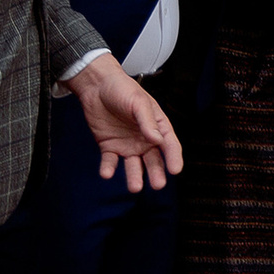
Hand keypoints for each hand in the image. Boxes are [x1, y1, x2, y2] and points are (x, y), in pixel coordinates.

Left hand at [65, 56, 181, 190]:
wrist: (96, 87)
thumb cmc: (122, 89)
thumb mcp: (138, 103)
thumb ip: (147, 122)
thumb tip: (157, 140)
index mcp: (157, 126)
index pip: (169, 145)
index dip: (174, 157)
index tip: (176, 170)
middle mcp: (144, 139)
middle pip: (153, 160)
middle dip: (156, 173)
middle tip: (158, 185)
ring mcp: (127, 144)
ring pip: (133, 165)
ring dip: (134, 176)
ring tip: (134, 187)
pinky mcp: (109, 147)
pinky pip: (110, 161)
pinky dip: (109, 169)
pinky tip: (107, 173)